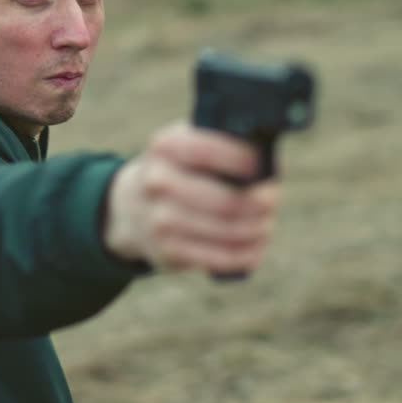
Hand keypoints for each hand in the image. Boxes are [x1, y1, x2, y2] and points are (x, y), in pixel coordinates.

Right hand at [104, 121, 278, 272]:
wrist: (130, 206)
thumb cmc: (179, 171)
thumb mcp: (190, 144)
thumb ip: (227, 146)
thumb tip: (270, 168)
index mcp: (166, 146)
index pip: (213, 152)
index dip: (248, 162)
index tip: (266, 169)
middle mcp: (158, 182)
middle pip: (227, 201)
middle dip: (260, 204)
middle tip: (271, 201)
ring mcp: (160, 220)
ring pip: (228, 230)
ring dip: (257, 230)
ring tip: (265, 224)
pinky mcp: (168, 252)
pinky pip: (220, 258)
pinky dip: (245, 254)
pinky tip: (255, 247)